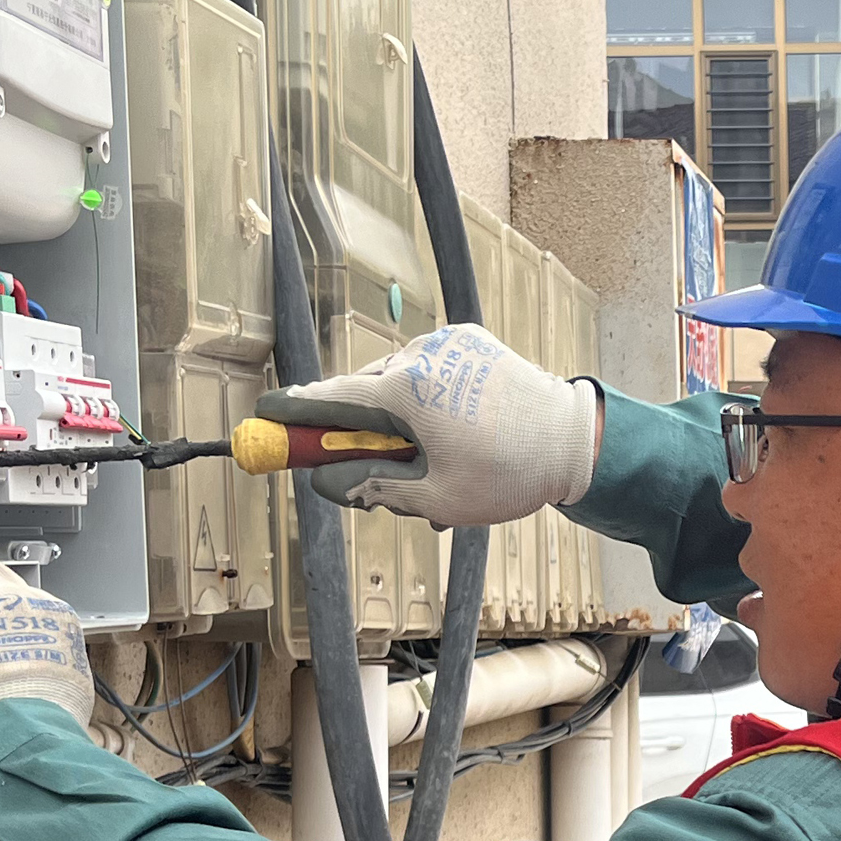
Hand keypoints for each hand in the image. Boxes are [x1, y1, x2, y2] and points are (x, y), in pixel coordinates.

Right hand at [255, 323, 600, 525]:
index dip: (294, 412)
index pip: (331, 399)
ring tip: (426, 470)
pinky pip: (428, 372)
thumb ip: (372, 488)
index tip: (264, 414)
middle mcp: (422, 356)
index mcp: (408, 391)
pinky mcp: (471, 341)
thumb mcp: (434, 499)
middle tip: (357, 471)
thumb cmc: (510, 474)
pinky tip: (448, 440)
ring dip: (398, 423)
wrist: (576, 440)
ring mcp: (449, 344)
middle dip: (359, 434)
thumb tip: (325, 482)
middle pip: (363, 393)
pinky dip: (426, 403)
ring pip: (397, 384)